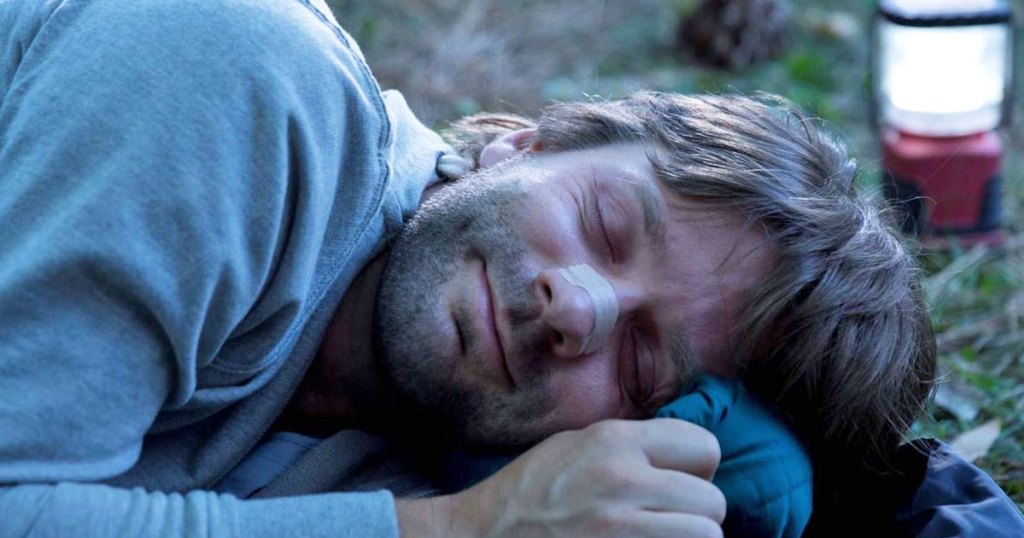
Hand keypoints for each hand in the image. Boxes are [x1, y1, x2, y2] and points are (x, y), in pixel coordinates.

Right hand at [397, 418, 724, 537]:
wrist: (480, 536)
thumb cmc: (527, 493)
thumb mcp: (574, 445)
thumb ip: (630, 446)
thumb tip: (685, 458)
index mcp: (612, 442)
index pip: (704, 447)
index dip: (697, 470)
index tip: (678, 485)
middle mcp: (621, 481)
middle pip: (712, 502)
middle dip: (697, 516)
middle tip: (666, 522)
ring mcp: (619, 529)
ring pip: (707, 537)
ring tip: (659, 537)